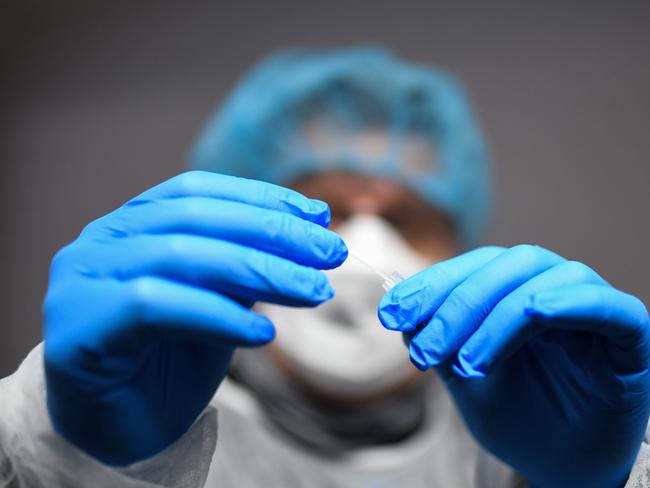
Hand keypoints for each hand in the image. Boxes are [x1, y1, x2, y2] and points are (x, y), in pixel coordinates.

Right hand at [44, 171, 346, 464]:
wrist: (117, 432)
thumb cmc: (168, 364)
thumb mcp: (218, 303)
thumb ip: (245, 267)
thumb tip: (308, 235)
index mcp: (131, 225)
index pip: (199, 192)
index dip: (261, 198)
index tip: (318, 215)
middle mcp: (102, 240)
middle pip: (196, 218)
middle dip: (272, 232)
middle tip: (331, 252)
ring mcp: (83, 279)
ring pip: (181, 254)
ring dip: (259, 270)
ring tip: (313, 290)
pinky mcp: (79, 325)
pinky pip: (156, 305)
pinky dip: (218, 316)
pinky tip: (264, 335)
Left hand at [378, 245, 649, 487]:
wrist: (564, 466)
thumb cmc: (516, 417)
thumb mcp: (463, 377)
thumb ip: (437, 339)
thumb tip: (400, 308)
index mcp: (512, 292)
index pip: (472, 268)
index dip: (432, 284)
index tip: (393, 312)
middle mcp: (550, 288)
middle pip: (504, 265)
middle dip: (457, 304)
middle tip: (426, 350)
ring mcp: (590, 307)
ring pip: (542, 280)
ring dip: (496, 315)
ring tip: (468, 364)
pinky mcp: (629, 334)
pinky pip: (605, 306)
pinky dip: (567, 302)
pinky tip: (534, 313)